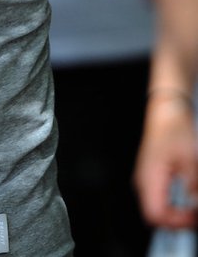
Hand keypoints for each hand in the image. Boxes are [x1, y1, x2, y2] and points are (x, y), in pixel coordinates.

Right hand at [135, 96, 197, 228]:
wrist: (166, 112)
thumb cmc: (174, 130)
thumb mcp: (193, 160)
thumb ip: (195, 187)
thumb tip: (196, 206)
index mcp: (150, 177)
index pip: (155, 214)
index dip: (177, 222)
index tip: (194, 216)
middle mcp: (143, 180)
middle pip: (155, 215)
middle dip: (179, 219)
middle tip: (195, 211)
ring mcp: (145, 178)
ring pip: (156, 208)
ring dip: (176, 211)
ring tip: (193, 203)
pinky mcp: (150, 177)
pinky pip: (158, 199)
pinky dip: (174, 203)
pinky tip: (186, 194)